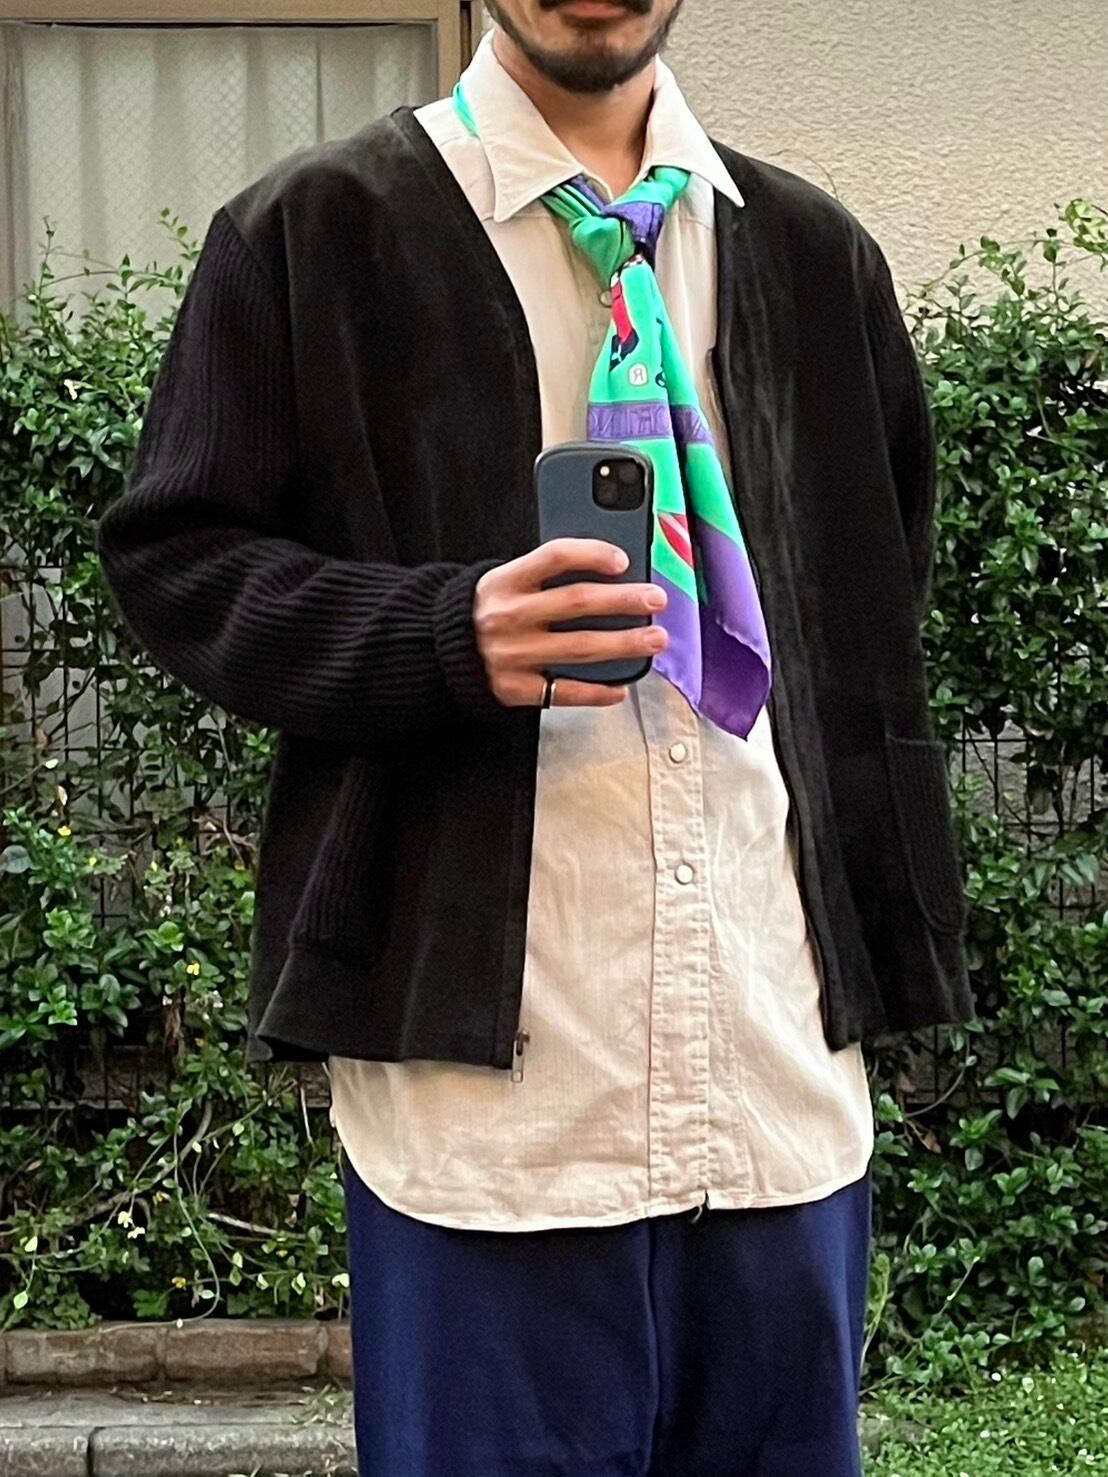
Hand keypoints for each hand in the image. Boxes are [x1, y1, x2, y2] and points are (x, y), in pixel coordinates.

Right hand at [474, 539, 668, 708]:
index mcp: (505, 581)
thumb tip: (608, 574)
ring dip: (624, 643)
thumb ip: (543, 577)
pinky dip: (597, 691)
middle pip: (577, 602)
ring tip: (654, 639)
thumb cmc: (486, 612)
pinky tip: (621, 687)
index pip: (554, 557)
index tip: (624, 560)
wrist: (438, 653)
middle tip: (656, 599)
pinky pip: (565, 691)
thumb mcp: (504, 583)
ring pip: (580, 647)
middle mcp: (509, 616)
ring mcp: (513, 655)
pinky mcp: (515, 688)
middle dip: (624, 600)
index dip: (592, 554)